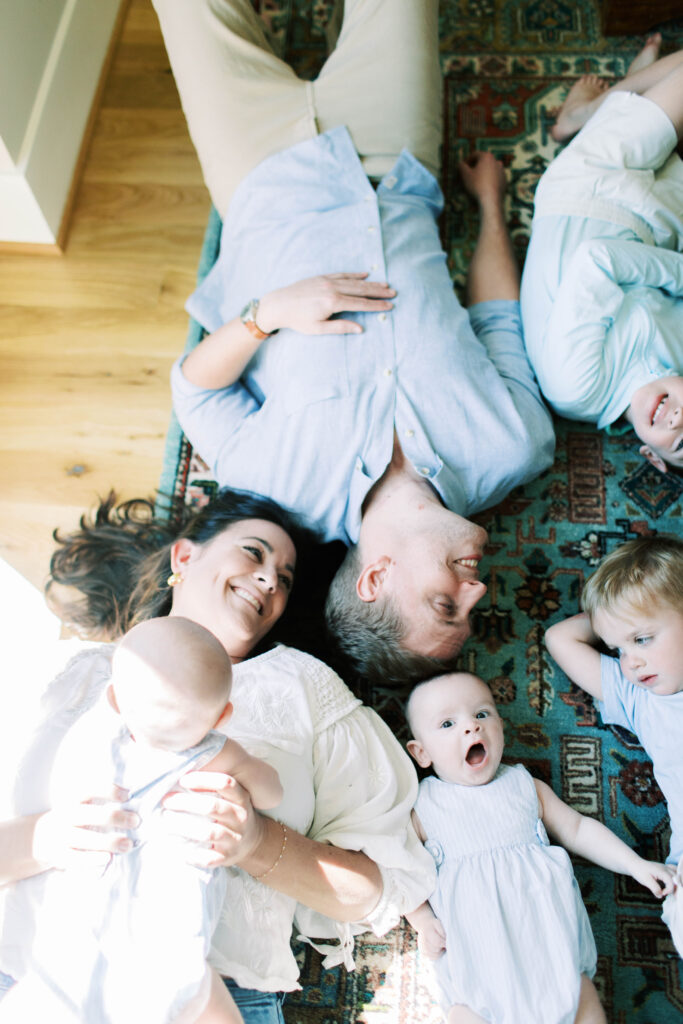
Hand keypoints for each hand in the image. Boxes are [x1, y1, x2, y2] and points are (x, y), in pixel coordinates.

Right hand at [33, 786, 138, 870]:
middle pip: (89, 814)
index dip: (108, 791)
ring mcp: (60, 836)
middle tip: (136, 821)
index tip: (127, 795)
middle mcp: (65, 816)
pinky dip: (91, 859)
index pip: (89, 790)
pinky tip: (108, 859)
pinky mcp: (58, 855)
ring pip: (84, 838)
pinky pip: (75, 858)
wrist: (40, 838)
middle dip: (114, 817)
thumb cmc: (72, 818)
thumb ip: (100, 801)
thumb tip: (132, 799)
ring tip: (128, 845)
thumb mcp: (80, 805)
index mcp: (72, 801)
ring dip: (108, 841)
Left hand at [161, 771, 265, 868]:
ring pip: (209, 833)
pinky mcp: (227, 858)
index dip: (203, 780)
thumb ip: (213, 786)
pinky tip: (180, 850)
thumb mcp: (232, 797)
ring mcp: (235, 839)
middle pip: (213, 807)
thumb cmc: (232, 813)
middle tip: (166, 800)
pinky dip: (193, 855)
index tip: (183, 779)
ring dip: (185, 827)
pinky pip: (209, 858)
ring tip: (166, 822)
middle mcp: (240, 817)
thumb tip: (181, 771)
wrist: (252, 842)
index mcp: (241, 798)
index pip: (226, 784)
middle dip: (187, 802)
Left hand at [256, 273, 394, 335]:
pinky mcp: (321, 277)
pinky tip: (365, 274)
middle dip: (378, 292)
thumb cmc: (297, 320)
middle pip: (360, 290)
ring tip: (385, 285)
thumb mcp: (318, 329)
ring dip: (370, 283)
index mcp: (332, 303)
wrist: (279, 304)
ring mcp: (327, 281)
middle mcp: (332, 288)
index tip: (390, 306)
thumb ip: (340, 327)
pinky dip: (354, 274)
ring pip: (353, 281)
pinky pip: (342, 274)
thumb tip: (360, 329)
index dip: (376, 305)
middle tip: (393, 293)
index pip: (360, 304)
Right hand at [417, 917, 446, 959]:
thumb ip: (442, 930)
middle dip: (443, 947)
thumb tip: (445, 940)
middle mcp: (422, 941)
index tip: (448, 942)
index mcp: (426, 932)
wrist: (423, 925)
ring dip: (441, 952)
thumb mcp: (438, 923)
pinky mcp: (422, 953)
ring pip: (435, 955)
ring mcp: (421, 948)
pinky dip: (437, 956)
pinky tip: (439, 950)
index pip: (437, 941)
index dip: (444, 943)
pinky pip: (432, 958)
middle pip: (436, 949)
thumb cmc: (432, 924)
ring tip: (442, 946)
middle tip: (445, 943)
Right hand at [459, 151, 506, 207]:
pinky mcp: (504, 181)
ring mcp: (502, 171)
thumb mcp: (465, 175)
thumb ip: (461, 166)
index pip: (474, 155)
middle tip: (469, 174)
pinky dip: (489, 180)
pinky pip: (495, 178)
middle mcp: (496, 161)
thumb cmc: (477, 185)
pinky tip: (484, 187)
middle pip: (483, 162)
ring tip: (476, 181)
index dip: (467, 160)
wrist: (491, 200)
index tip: (462, 167)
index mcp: (487, 157)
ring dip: (483, 173)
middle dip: (475, 167)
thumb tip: (460, 163)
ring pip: (490, 170)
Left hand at [631, 858, 675, 897]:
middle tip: (671, 895)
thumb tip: (661, 895)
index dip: (669, 890)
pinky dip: (675, 878)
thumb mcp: (645, 881)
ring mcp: (665, 867)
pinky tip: (673, 883)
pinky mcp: (664, 869)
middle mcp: (665, 868)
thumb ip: (654, 888)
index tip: (662, 894)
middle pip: (677, 879)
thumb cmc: (639, 871)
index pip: (672, 882)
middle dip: (676, 888)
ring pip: (677, 874)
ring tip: (672, 891)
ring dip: (677, 883)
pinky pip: (674, 871)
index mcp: (662, 871)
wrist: (634, 864)